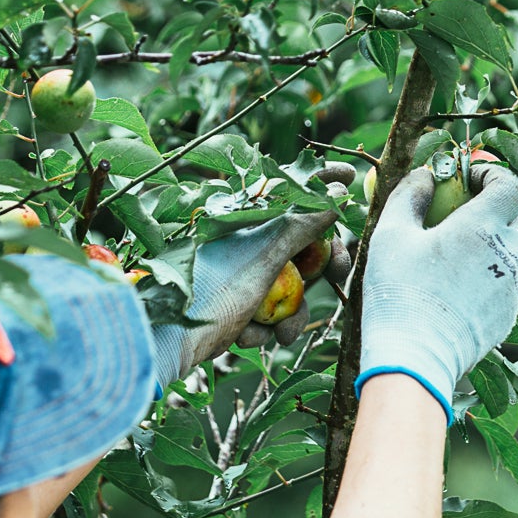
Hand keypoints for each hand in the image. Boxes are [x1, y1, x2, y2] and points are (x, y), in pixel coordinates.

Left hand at [150, 162, 354, 385]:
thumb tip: (337, 192)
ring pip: (291, 284)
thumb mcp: (263, 257)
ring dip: (290, 314)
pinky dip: (264, 329)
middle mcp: (246, 240)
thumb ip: (302, 226)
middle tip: (338, 273)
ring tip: (279, 334)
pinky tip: (246, 339)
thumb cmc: (210, 291)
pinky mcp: (238, 302)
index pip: (291, 187)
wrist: (165, 341)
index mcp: (246, 218)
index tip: (352, 176)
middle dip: (323, 265)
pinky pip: (268, 311)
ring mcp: (243, 271)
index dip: (322, 179)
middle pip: (302, 241)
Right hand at [356, 164, 517, 420]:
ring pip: (516, 252)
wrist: (414, 359)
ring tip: (457, 251)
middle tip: (464, 212)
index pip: (512, 186)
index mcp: (482, 227)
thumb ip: (409, 195)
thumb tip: (425, 176)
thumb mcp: (390, 235)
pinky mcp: (507, 315)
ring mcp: (511, 288)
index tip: (467, 179)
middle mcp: (506, 255)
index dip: (494, 174)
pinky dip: (491, 274)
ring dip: (495, 242)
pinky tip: (458, 286)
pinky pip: (508, 283)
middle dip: (498, 208)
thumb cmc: (398, 293)